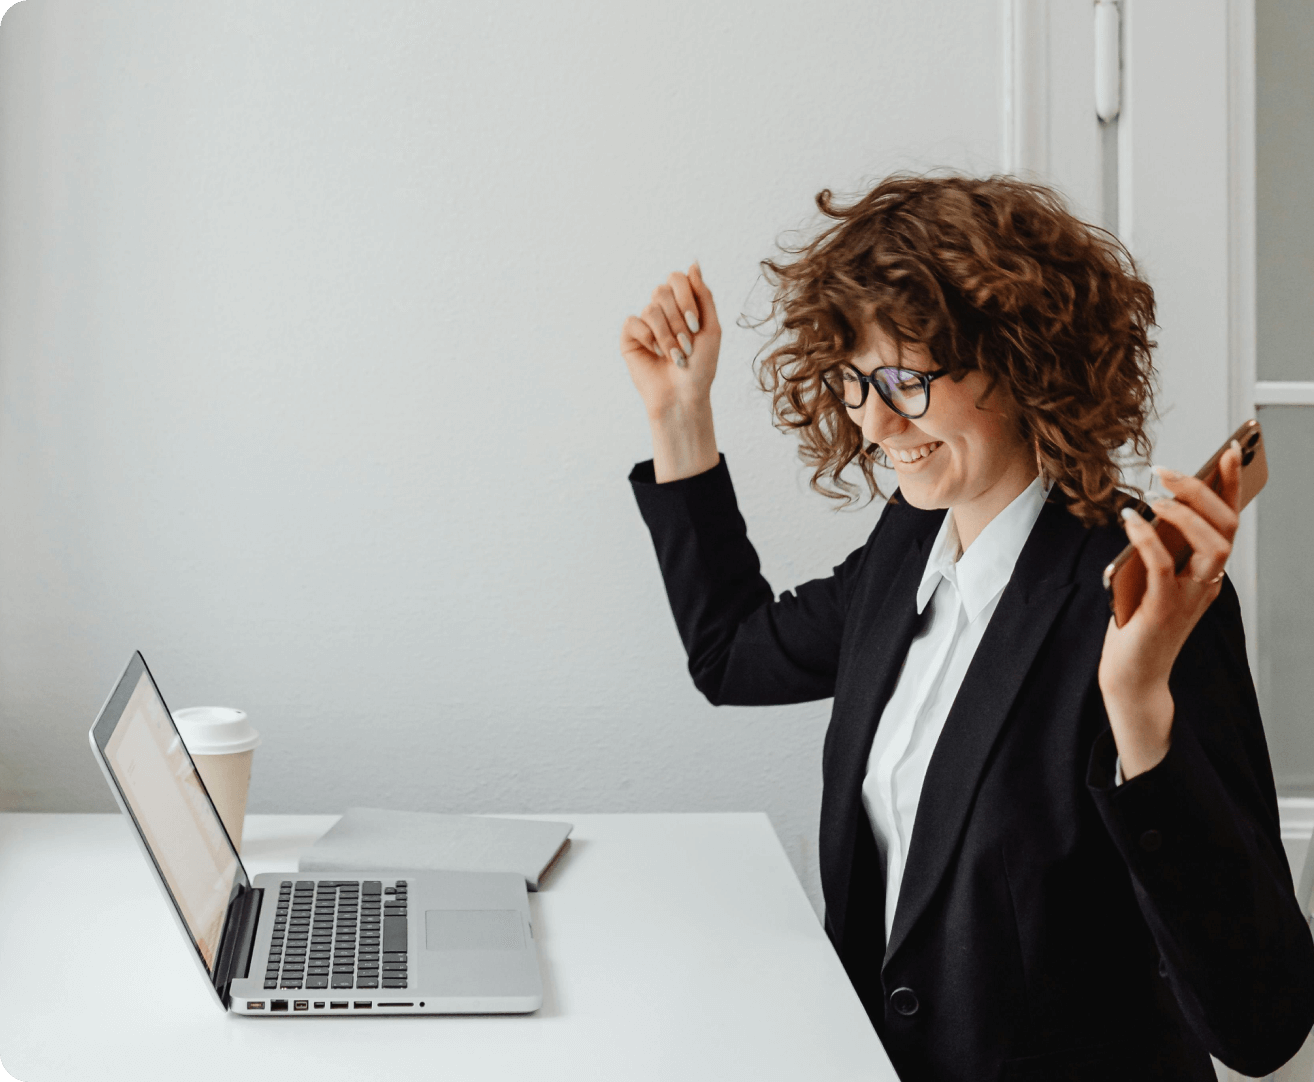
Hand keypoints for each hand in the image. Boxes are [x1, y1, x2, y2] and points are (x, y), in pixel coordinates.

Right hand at [619, 262, 721, 419]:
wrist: (684, 395)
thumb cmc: (701, 367)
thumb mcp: (712, 328)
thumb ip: (704, 294)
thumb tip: (693, 263)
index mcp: (682, 304)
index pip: (677, 278)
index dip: (686, 298)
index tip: (695, 325)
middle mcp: (663, 309)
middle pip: (662, 290)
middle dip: (678, 321)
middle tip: (686, 345)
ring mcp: (645, 322)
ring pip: (651, 309)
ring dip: (667, 335)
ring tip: (674, 356)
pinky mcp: (630, 337)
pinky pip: (634, 322)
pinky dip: (649, 339)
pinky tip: (655, 354)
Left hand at [1097, 442, 1243, 777]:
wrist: (1132, 676)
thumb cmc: (1139, 624)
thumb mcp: (1152, 579)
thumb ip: (1158, 549)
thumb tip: (1148, 508)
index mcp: (1205, 572)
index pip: (1227, 523)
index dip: (1231, 487)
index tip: (1230, 452)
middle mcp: (1205, 583)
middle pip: (1225, 529)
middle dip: (1203, 492)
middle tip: (1169, 471)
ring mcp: (1188, 598)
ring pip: (1210, 546)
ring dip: (1185, 514)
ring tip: (1154, 494)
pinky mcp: (1162, 611)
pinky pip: (1163, 568)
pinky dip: (1149, 540)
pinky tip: (1131, 521)